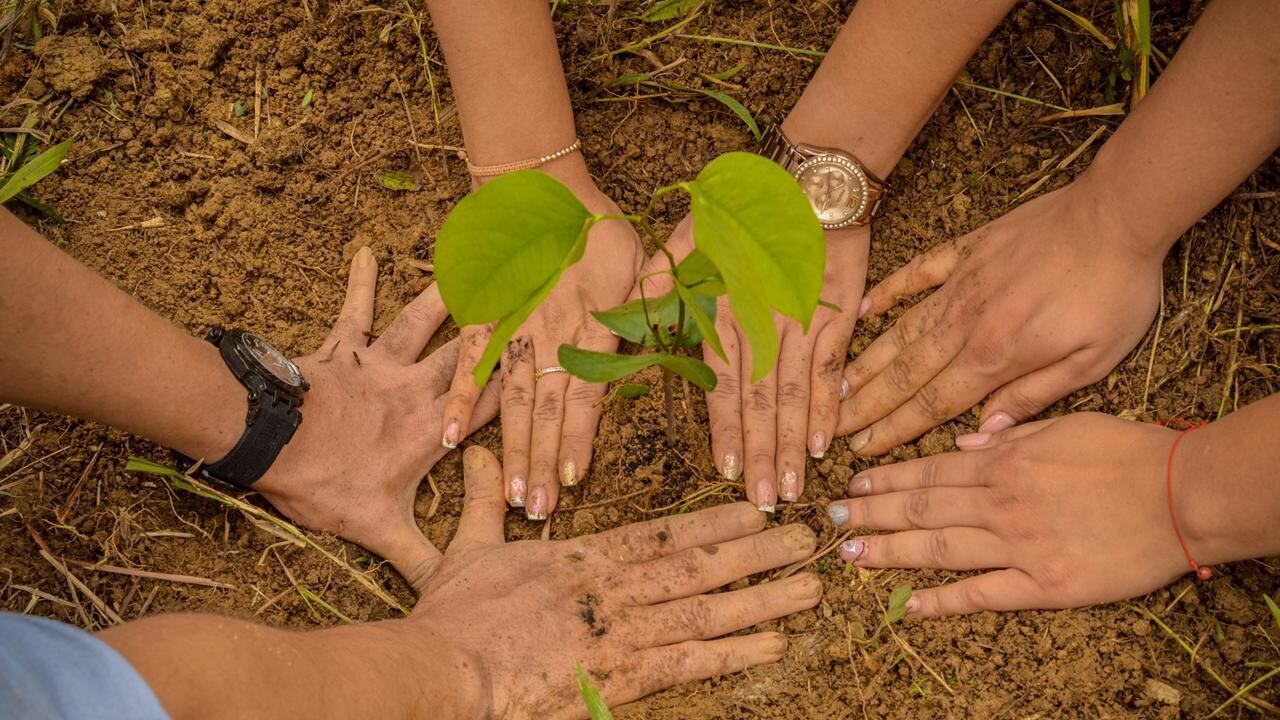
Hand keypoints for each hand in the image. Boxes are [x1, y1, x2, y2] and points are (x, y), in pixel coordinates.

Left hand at [255, 247, 498, 591]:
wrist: (269, 442)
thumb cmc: (326, 485)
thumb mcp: (380, 531)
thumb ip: (424, 560)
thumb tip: (458, 594)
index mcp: (433, 428)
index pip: (493, 402)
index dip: (527, 380)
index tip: (557, 352)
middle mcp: (416, 387)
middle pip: (469, 350)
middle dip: (502, 320)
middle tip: (532, 287)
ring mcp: (379, 363)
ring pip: (423, 320)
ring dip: (448, 290)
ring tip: (475, 258)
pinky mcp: (342, 349)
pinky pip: (355, 309)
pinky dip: (360, 279)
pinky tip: (365, 248)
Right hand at [411, 445, 821, 717]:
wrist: (445, 671)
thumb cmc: (452, 617)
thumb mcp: (466, 549)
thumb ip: (485, 503)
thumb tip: (481, 455)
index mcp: (582, 559)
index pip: (660, 533)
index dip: (713, 521)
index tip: (754, 508)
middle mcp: (615, 589)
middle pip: (699, 566)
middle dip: (756, 552)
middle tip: (805, 540)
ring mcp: (623, 634)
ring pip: (708, 610)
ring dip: (763, 598)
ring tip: (808, 588)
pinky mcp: (622, 678)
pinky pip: (690, 663)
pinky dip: (735, 654)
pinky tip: (774, 645)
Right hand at [442, 175, 643, 520]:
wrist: (542, 188)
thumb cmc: (601, 229)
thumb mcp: (643, 264)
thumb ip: (655, 307)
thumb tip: (680, 342)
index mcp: (594, 324)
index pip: (585, 391)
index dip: (578, 436)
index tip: (575, 479)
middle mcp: (553, 333)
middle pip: (548, 409)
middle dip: (543, 463)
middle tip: (540, 512)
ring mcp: (515, 327)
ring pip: (514, 398)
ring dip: (513, 448)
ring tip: (513, 494)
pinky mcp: (485, 317)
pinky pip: (470, 363)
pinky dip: (460, 399)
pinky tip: (452, 439)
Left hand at [632, 218, 867, 510]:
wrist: (810, 185)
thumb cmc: (744, 214)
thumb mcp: (688, 237)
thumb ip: (660, 278)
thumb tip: (629, 313)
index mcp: (723, 314)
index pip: (723, 386)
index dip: (727, 431)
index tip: (728, 471)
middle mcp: (761, 327)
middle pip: (761, 403)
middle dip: (763, 455)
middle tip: (766, 502)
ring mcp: (801, 326)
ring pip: (796, 396)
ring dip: (793, 445)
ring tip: (794, 487)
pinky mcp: (835, 318)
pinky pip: (830, 372)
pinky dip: (829, 409)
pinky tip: (825, 445)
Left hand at [826, 412, 1188, 616]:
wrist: (1182, 494)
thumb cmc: (1126, 451)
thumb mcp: (1063, 424)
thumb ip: (1009, 433)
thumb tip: (964, 440)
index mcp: (1004, 461)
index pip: (929, 470)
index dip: (886, 478)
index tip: (852, 483)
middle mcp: (1000, 502)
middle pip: (922, 507)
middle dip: (871, 513)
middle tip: (830, 520)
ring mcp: (1018, 545)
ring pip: (938, 547)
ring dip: (889, 550)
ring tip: (850, 554)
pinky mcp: (1044, 585)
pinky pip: (983, 593)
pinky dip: (943, 600)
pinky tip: (909, 606)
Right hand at [838, 183, 1161, 455]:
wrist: (1117, 215)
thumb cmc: (1115, 290)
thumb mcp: (1092, 359)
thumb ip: (1034, 397)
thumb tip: (985, 432)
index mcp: (997, 356)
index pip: (933, 404)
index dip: (894, 430)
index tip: (863, 449)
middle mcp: (967, 323)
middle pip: (905, 373)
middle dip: (867, 405)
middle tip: (834, 427)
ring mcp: (961, 284)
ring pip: (902, 331)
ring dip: (868, 362)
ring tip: (838, 386)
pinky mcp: (967, 251)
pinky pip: (916, 274)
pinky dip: (888, 292)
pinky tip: (863, 310)